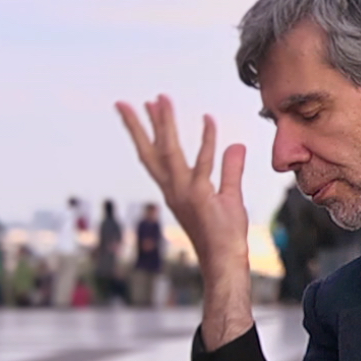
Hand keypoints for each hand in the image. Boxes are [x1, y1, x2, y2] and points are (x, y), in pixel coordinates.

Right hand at [117, 95, 252, 345]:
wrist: (225, 261)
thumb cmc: (225, 234)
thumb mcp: (230, 195)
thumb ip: (231, 169)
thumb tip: (236, 145)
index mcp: (175, 189)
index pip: (156, 155)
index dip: (149, 131)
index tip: (145, 106)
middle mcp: (174, 190)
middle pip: (150, 152)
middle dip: (137, 126)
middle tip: (124, 101)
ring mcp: (185, 194)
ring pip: (170, 153)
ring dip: (165, 125)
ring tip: (159, 99)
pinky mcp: (202, 198)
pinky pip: (204, 165)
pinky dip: (207, 142)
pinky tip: (209, 119)